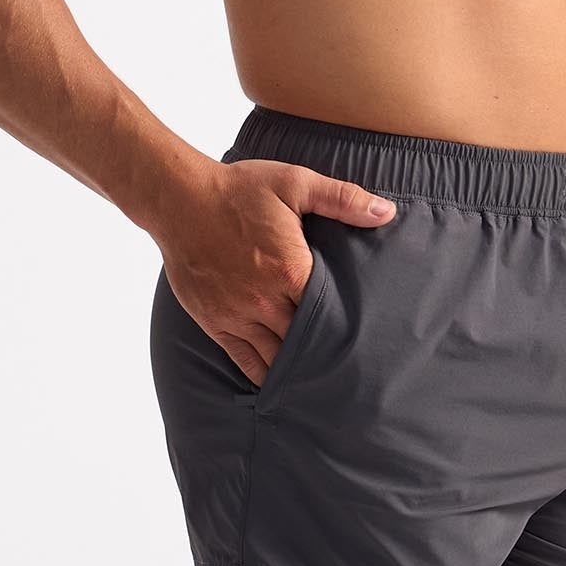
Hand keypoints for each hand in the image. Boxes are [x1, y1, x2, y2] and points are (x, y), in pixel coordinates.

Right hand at [153, 155, 396, 386]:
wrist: (179, 198)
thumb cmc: (239, 188)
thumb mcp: (295, 182)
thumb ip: (342, 199)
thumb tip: (386, 213)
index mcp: (289, 268)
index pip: (330, 312)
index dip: (349, 325)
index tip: (368, 335)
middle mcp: (264, 299)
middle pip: (306, 340)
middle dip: (327, 351)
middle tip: (354, 366)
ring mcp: (237, 315)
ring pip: (277, 357)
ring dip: (299, 367)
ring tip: (323, 379)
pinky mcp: (215, 323)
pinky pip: (244, 360)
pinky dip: (264, 375)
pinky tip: (281, 383)